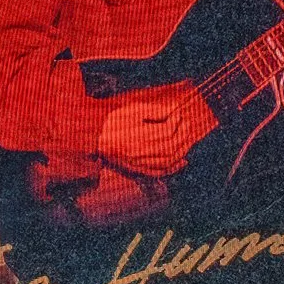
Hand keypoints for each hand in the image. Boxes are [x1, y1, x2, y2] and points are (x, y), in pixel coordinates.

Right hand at [97, 86, 216, 177]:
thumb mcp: (132, 110)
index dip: (176, 120)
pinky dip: (174, 168)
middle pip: (171, 145)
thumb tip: (174, 110)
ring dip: (183, 149)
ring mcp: (140, 163)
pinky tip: (182, 161)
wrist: (95, 140)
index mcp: (138, 135)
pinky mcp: (139, 170)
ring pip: (169, 160)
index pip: (167, 129)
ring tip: (187, 138)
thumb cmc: (113, 122)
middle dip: (183, 133)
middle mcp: (140, 152)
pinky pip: (160, 172)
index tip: (178, 113)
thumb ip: (154, 110)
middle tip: (186, 123)